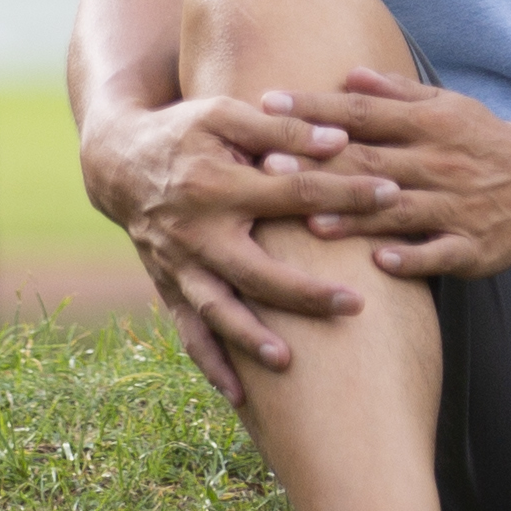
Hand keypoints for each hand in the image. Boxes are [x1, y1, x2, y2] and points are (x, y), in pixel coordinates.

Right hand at [82, 84, 390, 375]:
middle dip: (304, 292)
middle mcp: (196, 233)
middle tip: (355, 305)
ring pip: (217, 311)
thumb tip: (341, 140)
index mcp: (216, 184)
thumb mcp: (225, 115)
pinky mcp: (170, 288)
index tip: (391, 196)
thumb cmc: (183, 132)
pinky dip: (212, 365)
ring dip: (250, 339)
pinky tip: (239, 396)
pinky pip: (190, 332)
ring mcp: (180, 266)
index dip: (343, 194)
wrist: (118, 164)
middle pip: (255, 270)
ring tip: (288, 362)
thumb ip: (281, 128)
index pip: (292, 193)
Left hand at [242, 72, 510, 281]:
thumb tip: (349, 74)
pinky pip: (439, 251)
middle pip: (370, 161)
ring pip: (398, 210)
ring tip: (312, 221)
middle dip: (319, 164)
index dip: (316, 107)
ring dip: (355, 216)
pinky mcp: (471, 245)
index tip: (270, 104)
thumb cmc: (484, 140)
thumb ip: (397, 94)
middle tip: (269, 166)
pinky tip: (380, 262)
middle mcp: (438, 162)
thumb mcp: (448, 105)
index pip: (363, 111)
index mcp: (429, 124)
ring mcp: (455, 206)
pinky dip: (412, 256)